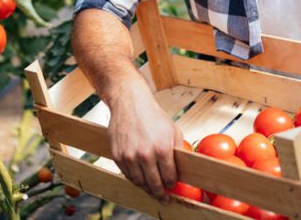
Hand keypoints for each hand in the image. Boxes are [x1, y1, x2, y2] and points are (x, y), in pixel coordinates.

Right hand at [107, 84, 182, 203]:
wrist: (130, 103)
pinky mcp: (118, 155)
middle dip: (160, 193)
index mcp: (162, 148)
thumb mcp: (172, 130)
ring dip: (146, 188)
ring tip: (152, 189)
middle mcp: (145, 154)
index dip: (171, 184)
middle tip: (163, 198)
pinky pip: (127, 174)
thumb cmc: (153, 116)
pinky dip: (135, 179)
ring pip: (139, 182)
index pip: (169, 177)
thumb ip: (177, 150)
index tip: (171, 187)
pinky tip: (140, 178)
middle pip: (154, 184)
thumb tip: (182, 167)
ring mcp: (130, 156)